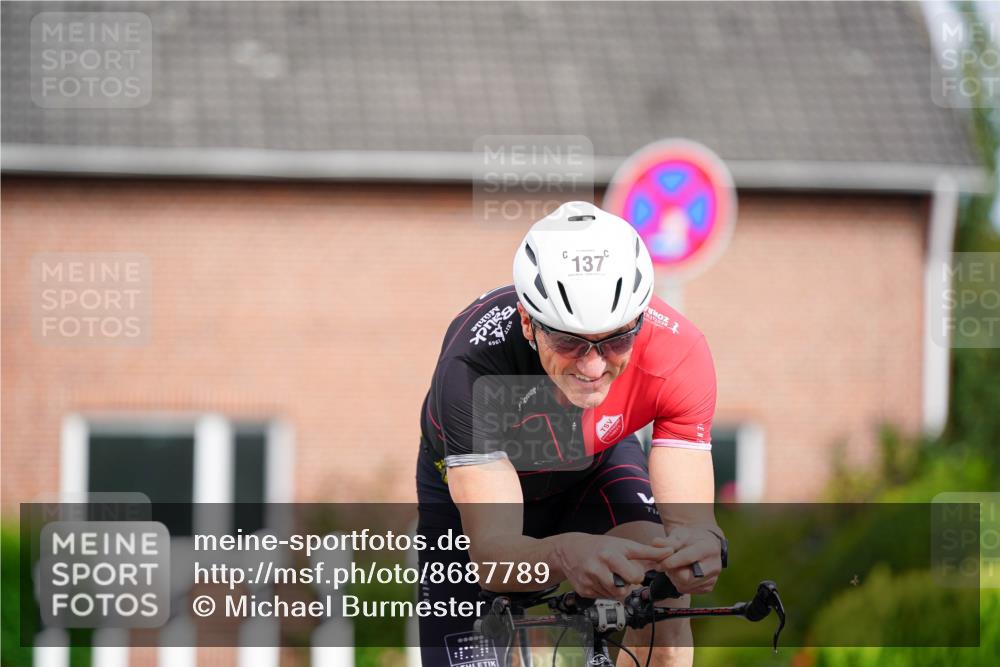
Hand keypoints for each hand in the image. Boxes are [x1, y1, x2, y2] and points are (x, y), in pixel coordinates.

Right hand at [554, 533, 672, 599]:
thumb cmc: (601, 546)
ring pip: (614, 596)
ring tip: (610, 576)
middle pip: (624, 590)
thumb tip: (669, 552)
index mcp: (610, 556)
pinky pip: (603, 598)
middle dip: (626, 584)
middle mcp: (598, 568)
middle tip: (621, 575)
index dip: (637, 576)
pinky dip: (605, 592)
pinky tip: (600, 580)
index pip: (634, 576)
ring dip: (616, 589)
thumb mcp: (624, 545)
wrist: (569, 550)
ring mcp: (589, 581)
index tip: (633, 571)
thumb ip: (647, 552)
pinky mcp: (584, 591)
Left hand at [653, 527, 723, 594]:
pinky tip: (680, 573)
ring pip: (685, 586)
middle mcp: (714, 565)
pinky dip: (679, 583)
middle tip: (665, 565)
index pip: (687, 558)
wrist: (703, 544)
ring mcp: (713, 578)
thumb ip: (668, 541)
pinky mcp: (709, 587)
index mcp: (709, 548)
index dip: (670, 562)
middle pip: (686, 577)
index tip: (659, 564)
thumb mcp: (680, 534)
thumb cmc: (690, 538)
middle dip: (672, 572)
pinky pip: (688, 590)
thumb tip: (655, 543)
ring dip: (674, 578)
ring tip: (673, 567)